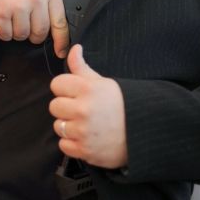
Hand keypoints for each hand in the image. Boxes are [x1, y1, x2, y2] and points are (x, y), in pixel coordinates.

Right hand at [0, 0, 68, 57]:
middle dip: (34, 35)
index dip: (61, 41)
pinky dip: (3, 31)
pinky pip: (6, 35)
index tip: (60, 51)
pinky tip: (1, 19)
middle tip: (27, 27)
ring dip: (16, 32)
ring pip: (22, 35)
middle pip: (40, 33)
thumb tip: (52, 23)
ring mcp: (18, 7)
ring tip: (11, 18)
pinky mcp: (1, 13)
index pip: (60, 22)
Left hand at [49, 44, 127, 167]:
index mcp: (88, 89)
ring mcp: (83, 132)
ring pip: (58, 126)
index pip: (56, 84)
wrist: (145, 131)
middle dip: (66, 108)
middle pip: (54, 106)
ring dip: (69, 126)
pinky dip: (73, 143)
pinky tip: (86, 138)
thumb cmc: (123, 104)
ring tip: (86, 124)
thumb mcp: (103, 82)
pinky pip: (63, 145)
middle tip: (82, 110)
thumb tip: (74, 49)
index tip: (76, 94)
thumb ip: (82, 67)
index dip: (65, 89)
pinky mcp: (85, 151)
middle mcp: (83, 110)